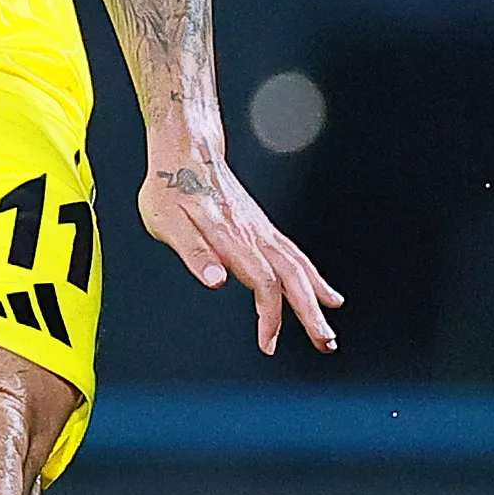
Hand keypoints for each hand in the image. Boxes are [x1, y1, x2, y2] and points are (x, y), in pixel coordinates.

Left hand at [134, 144, 341, 355]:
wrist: (186, 150)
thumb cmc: (169, 187)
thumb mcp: (166, 221)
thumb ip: (194, 253)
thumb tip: (217, 282)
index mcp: (231, 237)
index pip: (263, 281)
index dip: (270, 314)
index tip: (268, 342)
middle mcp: (254, 234)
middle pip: (292, 278)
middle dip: (310, 314)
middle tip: (326, 344)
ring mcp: (261, 230)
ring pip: (299, 268)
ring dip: (316, 300)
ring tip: (328, 331)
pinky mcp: (262, 228)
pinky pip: (295, 256)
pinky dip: (313, 278)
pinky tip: (324, 294)